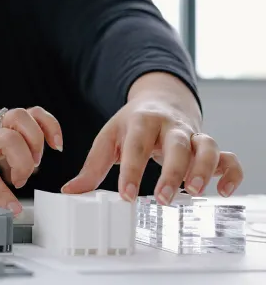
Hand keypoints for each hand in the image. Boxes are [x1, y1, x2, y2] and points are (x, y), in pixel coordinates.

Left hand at [0, 106, 62, 211]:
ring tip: (34, 162)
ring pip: (22, 118)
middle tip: (18, 181)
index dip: (2, 195)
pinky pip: (34, 113)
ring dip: (36, 143)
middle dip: (23, 165)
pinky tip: (54, 143)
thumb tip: (4, 209)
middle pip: (10, 140)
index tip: (15, 210)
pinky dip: (49, 125)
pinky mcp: (9, 118)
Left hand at [61, 97, 243, 203]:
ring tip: (193, 192)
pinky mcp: (209, 146)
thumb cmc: (131, 126)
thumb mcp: (108, 139)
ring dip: (202, 169)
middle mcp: (169, 126)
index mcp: (141, 122)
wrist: (159, 102)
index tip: (126, 195)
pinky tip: (223, 191)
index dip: (131, 170)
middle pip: (176, 145)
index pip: (136, 145)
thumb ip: (91, 168)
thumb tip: (70, 191)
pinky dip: (230, 173)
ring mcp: (192, 135)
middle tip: (162, 198)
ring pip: (206, 147)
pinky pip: (229, 157)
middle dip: (171, 171)